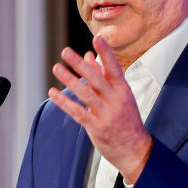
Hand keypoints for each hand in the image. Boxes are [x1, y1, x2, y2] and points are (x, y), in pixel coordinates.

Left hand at [48, 36, 152, 183]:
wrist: (134, 149)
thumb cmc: (126, 119)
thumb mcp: (120, 96)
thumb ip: (103, 76)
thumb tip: (89, 56)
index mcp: (122, 89)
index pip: (114, 67)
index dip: (106, 53)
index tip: (97, 38)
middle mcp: (115, 99)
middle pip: (96, 78)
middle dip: (80, 64)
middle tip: (66, 52)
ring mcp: (106, 113)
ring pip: (85, 93)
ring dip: (69, 80)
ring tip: (57, 68)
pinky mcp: (96, 127)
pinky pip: (77, 112)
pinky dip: (64, 102)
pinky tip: (53, 93)